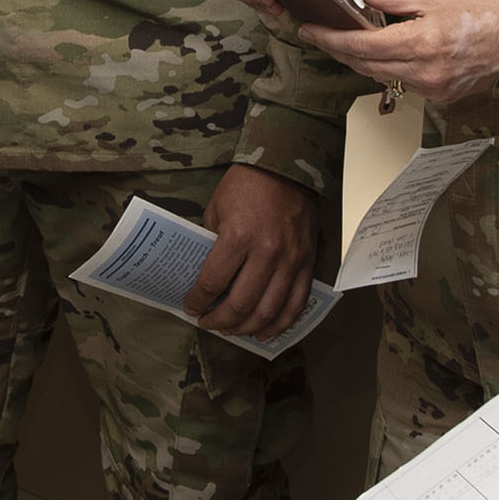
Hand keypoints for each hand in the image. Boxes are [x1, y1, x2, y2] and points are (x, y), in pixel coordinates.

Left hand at [185, 164, 316, 340]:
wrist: (286, 167)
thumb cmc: (247, 185)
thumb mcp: (216, 209)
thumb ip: (211, 244)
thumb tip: (204, 275)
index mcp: (238, 237)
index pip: (212, 283)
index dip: (198, 302)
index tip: (191, 308)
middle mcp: (267, 253)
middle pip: (240, 305)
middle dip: (219, 321)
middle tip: (208, 323)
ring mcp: (290, 260)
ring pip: (268, 311)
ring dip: (246, 328)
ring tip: (232, 331)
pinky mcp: (307, 263)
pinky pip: (296, 304)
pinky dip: (280, 324)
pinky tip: (265, 333)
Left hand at [310, 0, 498, 103]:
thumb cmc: (487, 9)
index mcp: (420, 43)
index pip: (360, 46)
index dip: (329, 39)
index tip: (308, 29)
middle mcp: (424, 72)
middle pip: (365, 65)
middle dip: (339, 49)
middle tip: (321, 31)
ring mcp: (433, 88)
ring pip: (381, 76)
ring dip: (363, 59)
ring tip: (350, 38)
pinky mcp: (441, 96)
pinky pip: (404, 82)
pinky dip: (390, 67)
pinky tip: (389, 51)